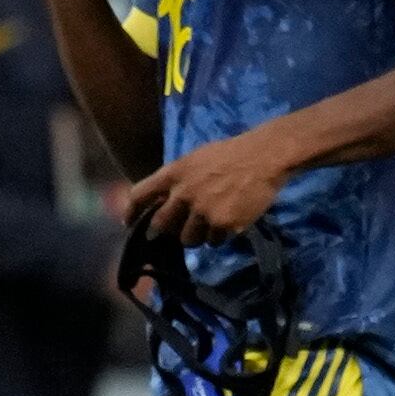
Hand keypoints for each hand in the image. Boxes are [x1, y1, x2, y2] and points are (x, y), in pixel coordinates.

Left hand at [121, 127, 295, 244]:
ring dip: (197, 235)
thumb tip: (165, 201)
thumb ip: (178, 179)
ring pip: (189, 238)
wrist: (265, 157)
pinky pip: (214, 241)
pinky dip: (220, 236)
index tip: (129, 224)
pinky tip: (230, 224)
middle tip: (181, 229)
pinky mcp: (224, 224)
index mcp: (173, 174)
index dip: (130, 212)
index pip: (139, 195)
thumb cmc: (231, 154)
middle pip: (162, 225)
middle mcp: (183, 194)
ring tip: (211, 225)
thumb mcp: (195, 159)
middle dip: (169, 229)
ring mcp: (203, 211)